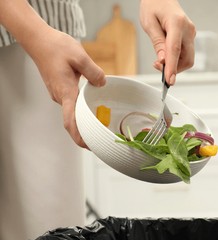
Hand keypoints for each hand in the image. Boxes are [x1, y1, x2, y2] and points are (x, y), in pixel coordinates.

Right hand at [27, 27, 105, 147]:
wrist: (39, 40)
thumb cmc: (56, 47)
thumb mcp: (80, 56)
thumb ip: (93, 72)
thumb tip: (102, 84)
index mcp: (65, 91)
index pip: (71, 120)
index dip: (78, 135)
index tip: (88, 146)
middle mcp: (60, 96)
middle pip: (72, 120)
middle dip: (85, 133)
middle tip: (101, 140)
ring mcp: (58, 94)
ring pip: (72, 112)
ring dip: (84, 121)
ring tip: (100, 127)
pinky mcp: (60, 90)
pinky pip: (71, 104)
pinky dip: (81, 111)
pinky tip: (92, 110)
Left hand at [139, 0, 195, 84]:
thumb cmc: (153, 5)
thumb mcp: (149, 23)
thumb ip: (157, 42)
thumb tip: (162, 60)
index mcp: (177, 23)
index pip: (175, 50)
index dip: (172, 68)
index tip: (169, 80)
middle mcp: (188, 30)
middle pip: (187, 59)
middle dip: (174, 68)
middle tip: (157, 67)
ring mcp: (191, 33)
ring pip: (187, 58)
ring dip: (175, 65)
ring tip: (160, 61)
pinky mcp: (189, 37)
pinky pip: (185, 53)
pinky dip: (176, 59)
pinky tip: (166, 55)